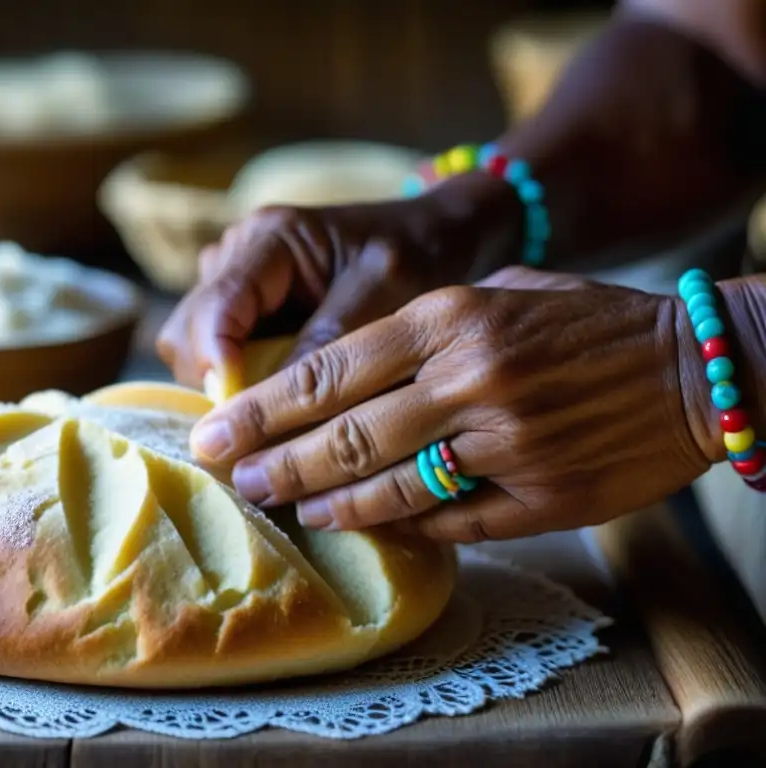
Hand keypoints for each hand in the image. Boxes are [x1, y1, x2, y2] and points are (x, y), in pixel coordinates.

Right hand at [156, 173, 519, 388]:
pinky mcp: (245, 313)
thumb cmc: (419, 252)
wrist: (437, 233)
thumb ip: (330, 341)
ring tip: (273, 419)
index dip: (217, 366)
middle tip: (260, 429)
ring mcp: (235, 285)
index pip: (215, 308)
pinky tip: (276, 406)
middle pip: (186, 333)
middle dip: (214, 383)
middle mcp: (237, 257)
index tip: (241, 418)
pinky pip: (218, 358)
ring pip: (193, 350)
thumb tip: (275, 404)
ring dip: (223, 388)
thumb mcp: (386, 291)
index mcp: (270, 238)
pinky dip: (238, 386)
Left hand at [188, 266, 712, 542]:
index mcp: (450, 319)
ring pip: (384, 485)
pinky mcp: (539, 500)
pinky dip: (392, 524)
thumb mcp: (500, 294)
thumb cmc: (586, 323)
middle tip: (230, 477)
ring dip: (321, 501)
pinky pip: (444, 520)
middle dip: (272, 462)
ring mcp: (505, 445)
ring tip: (281, 506)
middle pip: (341, 434)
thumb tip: (341, 378)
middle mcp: (469, 381)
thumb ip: (421, 330)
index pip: (327, 371)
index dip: (259, 409)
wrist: (695, 368)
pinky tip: (354, 524)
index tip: (214, 431)